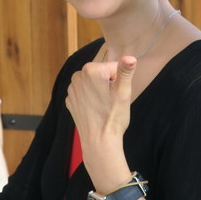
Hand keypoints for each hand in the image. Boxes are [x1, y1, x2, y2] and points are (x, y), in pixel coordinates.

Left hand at [66, 56, 136, 189]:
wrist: (99, 141)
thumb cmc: (113, 117)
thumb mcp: (123, 92)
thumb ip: (125, 71)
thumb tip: (130, 57)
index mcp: (91, 70)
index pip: (113, 67)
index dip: (119, 80)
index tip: (118, 93)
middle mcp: (77, 76)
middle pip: (101, 73)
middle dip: (108, 83)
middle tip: (111, 100)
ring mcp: (72, 89)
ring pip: (92, 83)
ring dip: (99, 90)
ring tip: (103, 106)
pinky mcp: (70, 100)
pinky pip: (84, 93)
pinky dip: (90, 98)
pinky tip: (95, 110)